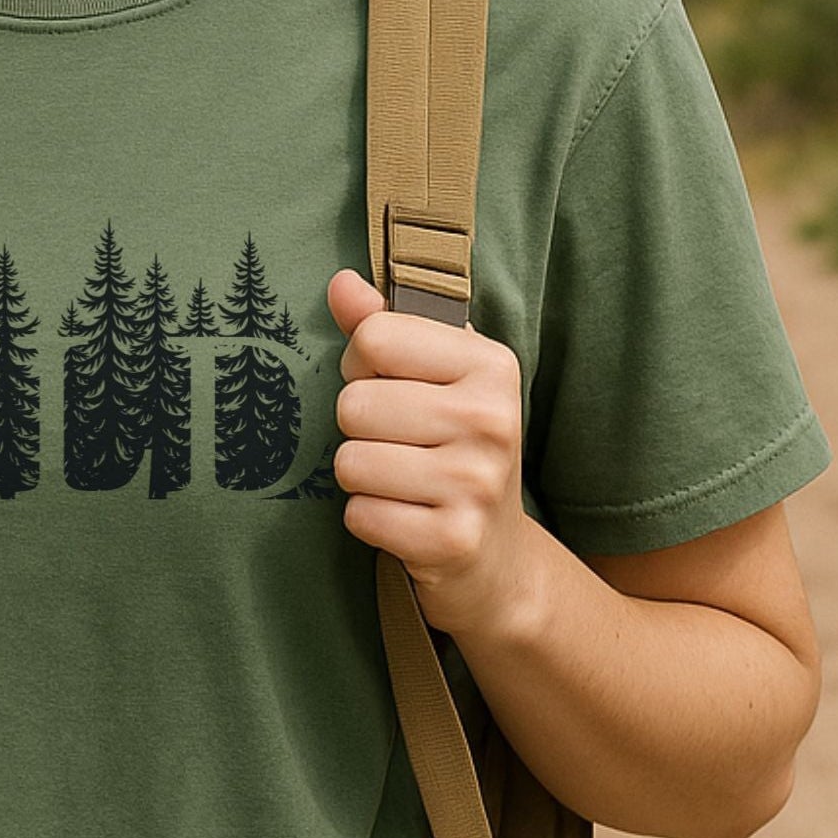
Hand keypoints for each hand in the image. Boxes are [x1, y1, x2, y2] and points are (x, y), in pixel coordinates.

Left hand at [326, 268, 542, 642]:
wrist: (495, 554)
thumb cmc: (453, 444)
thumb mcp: (433, 374)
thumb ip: (383, 324)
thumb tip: (341, 284)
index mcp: (490, 364)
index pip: (374, 337)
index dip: (362, 364)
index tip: (391, 387)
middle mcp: (493, 419)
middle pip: (354, 404)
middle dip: (360, 428)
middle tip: (398, 444)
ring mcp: (476, 483)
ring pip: (350, 462)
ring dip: (361, 477)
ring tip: (402, 482)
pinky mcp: (453, 540)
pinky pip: (360, 515)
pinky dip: (369, 520)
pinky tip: (405, 517)